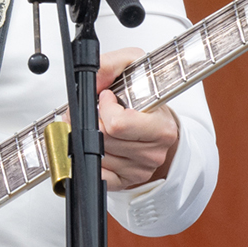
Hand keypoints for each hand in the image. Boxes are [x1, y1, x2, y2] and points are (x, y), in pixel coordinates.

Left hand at [95, 47, 179, 189]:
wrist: (159, 125)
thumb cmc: (146, 98)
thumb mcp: (134, 68)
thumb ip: (111, 64)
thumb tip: (92, 75)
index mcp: (161, 127)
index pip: (118, 124)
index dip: (104, 108)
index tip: (107, 98)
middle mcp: (153, 152)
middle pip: (101, 138)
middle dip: (89, 121)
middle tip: (92, 110)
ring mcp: (139, 170)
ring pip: (95, 154)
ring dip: (87, 137)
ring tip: (96, 123)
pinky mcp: (125, 182)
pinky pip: (96, 173)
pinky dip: (90, 157)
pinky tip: (98, 144)